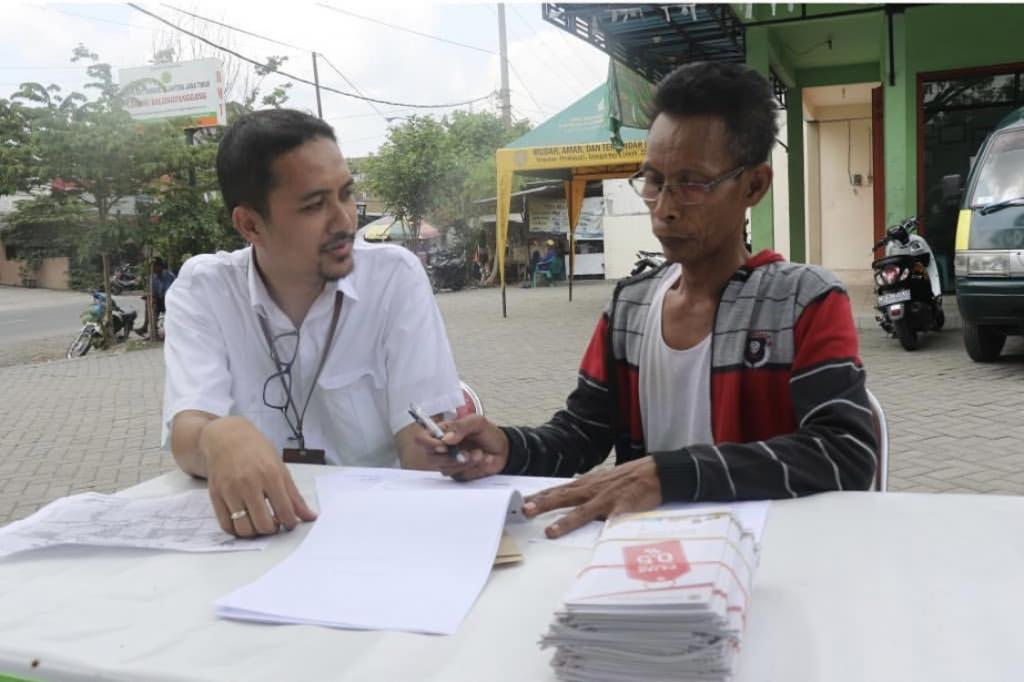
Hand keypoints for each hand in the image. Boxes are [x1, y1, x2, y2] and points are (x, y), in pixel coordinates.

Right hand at [198, 417, 316, 537]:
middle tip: (275, 524)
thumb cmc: (256, 451)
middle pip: (264, 524)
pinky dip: (237, 530)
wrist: (227, 438)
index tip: (290, 523)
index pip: (285, 511)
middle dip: (273, 530)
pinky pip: (226, 525)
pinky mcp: (216, 496)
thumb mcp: (281, 468)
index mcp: (270, 476)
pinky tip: (245, 522)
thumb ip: (294, 495)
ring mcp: (230, 491)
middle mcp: (249, 484)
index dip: (290, 523)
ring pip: (244, 528)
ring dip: (255, 533)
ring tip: (260, 524)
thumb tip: (310, 516)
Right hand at [418, 414, 509, 480]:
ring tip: (480, 454)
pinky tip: (482, 460)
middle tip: (468, 453)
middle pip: (431, 457)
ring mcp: (448, 463)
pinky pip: (459, 476)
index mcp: (442, 433)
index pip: (422, 438)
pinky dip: (473, 468)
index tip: (443, 446)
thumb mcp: (477, 422)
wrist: (503, 450)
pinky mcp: (458, 474)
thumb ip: (460, 426)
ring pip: (446, 469)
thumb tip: (445, 438)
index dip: (428, 443)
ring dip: (465, 462)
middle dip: (451, 457)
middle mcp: (442, 449)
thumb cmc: (488, 434)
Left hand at [523, 457, 661, 538]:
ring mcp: (607, 499)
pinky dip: (605, 528)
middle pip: (564, 497)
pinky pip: (614, 520)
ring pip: (583, 511)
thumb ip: (584, 489)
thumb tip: (566, 493)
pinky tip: (598, 536)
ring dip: (566, 521)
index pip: (558, 489)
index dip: (540, 495)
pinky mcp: (624, 508)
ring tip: (551, 531)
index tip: (523, 500)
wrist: (654, 472)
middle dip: (544, 504)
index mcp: (587, 484)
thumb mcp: (601, 479)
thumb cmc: (628, 477)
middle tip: (525, 510)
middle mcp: (593, 490)